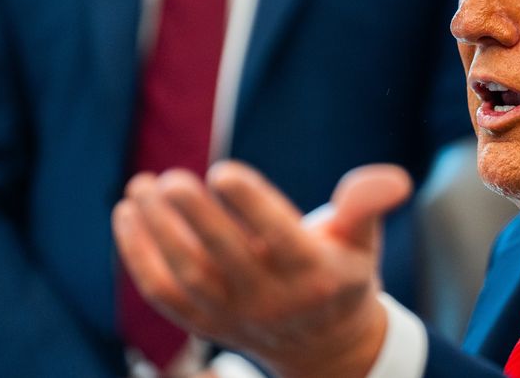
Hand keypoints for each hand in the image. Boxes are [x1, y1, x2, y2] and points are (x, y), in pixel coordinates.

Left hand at [113, 162, 412, 377]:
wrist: (324, 347)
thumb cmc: (342, 272)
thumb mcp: (362, 239)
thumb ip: (367, 204)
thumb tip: (393, 180)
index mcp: (315, 275)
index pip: (280, 239)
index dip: (251, 205)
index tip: (223, 171)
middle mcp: (272, 301)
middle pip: (224, 260)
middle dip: (194, 219)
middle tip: (170, 179)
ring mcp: (233, 316)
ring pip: (187, 277)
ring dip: (157, 233)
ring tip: (140, 187)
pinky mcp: (204, 324)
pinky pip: (163, 295)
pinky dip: (138, 258)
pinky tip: (126, 214)